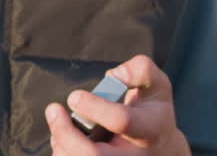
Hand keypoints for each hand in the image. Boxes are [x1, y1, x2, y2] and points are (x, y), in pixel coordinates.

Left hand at [45, 55, 189, 155]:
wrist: (162, 149)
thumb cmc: (154, 111)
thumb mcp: (158, 84)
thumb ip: (139, 69)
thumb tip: (112, 76)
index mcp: (150, 129)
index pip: (121, 120)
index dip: (94, 107)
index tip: (74, 96)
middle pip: (93, 155)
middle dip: (66, 132)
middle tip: (53, 110)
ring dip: (61, 142)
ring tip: (59, 122)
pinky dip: (62, 151)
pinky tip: (63, 137)